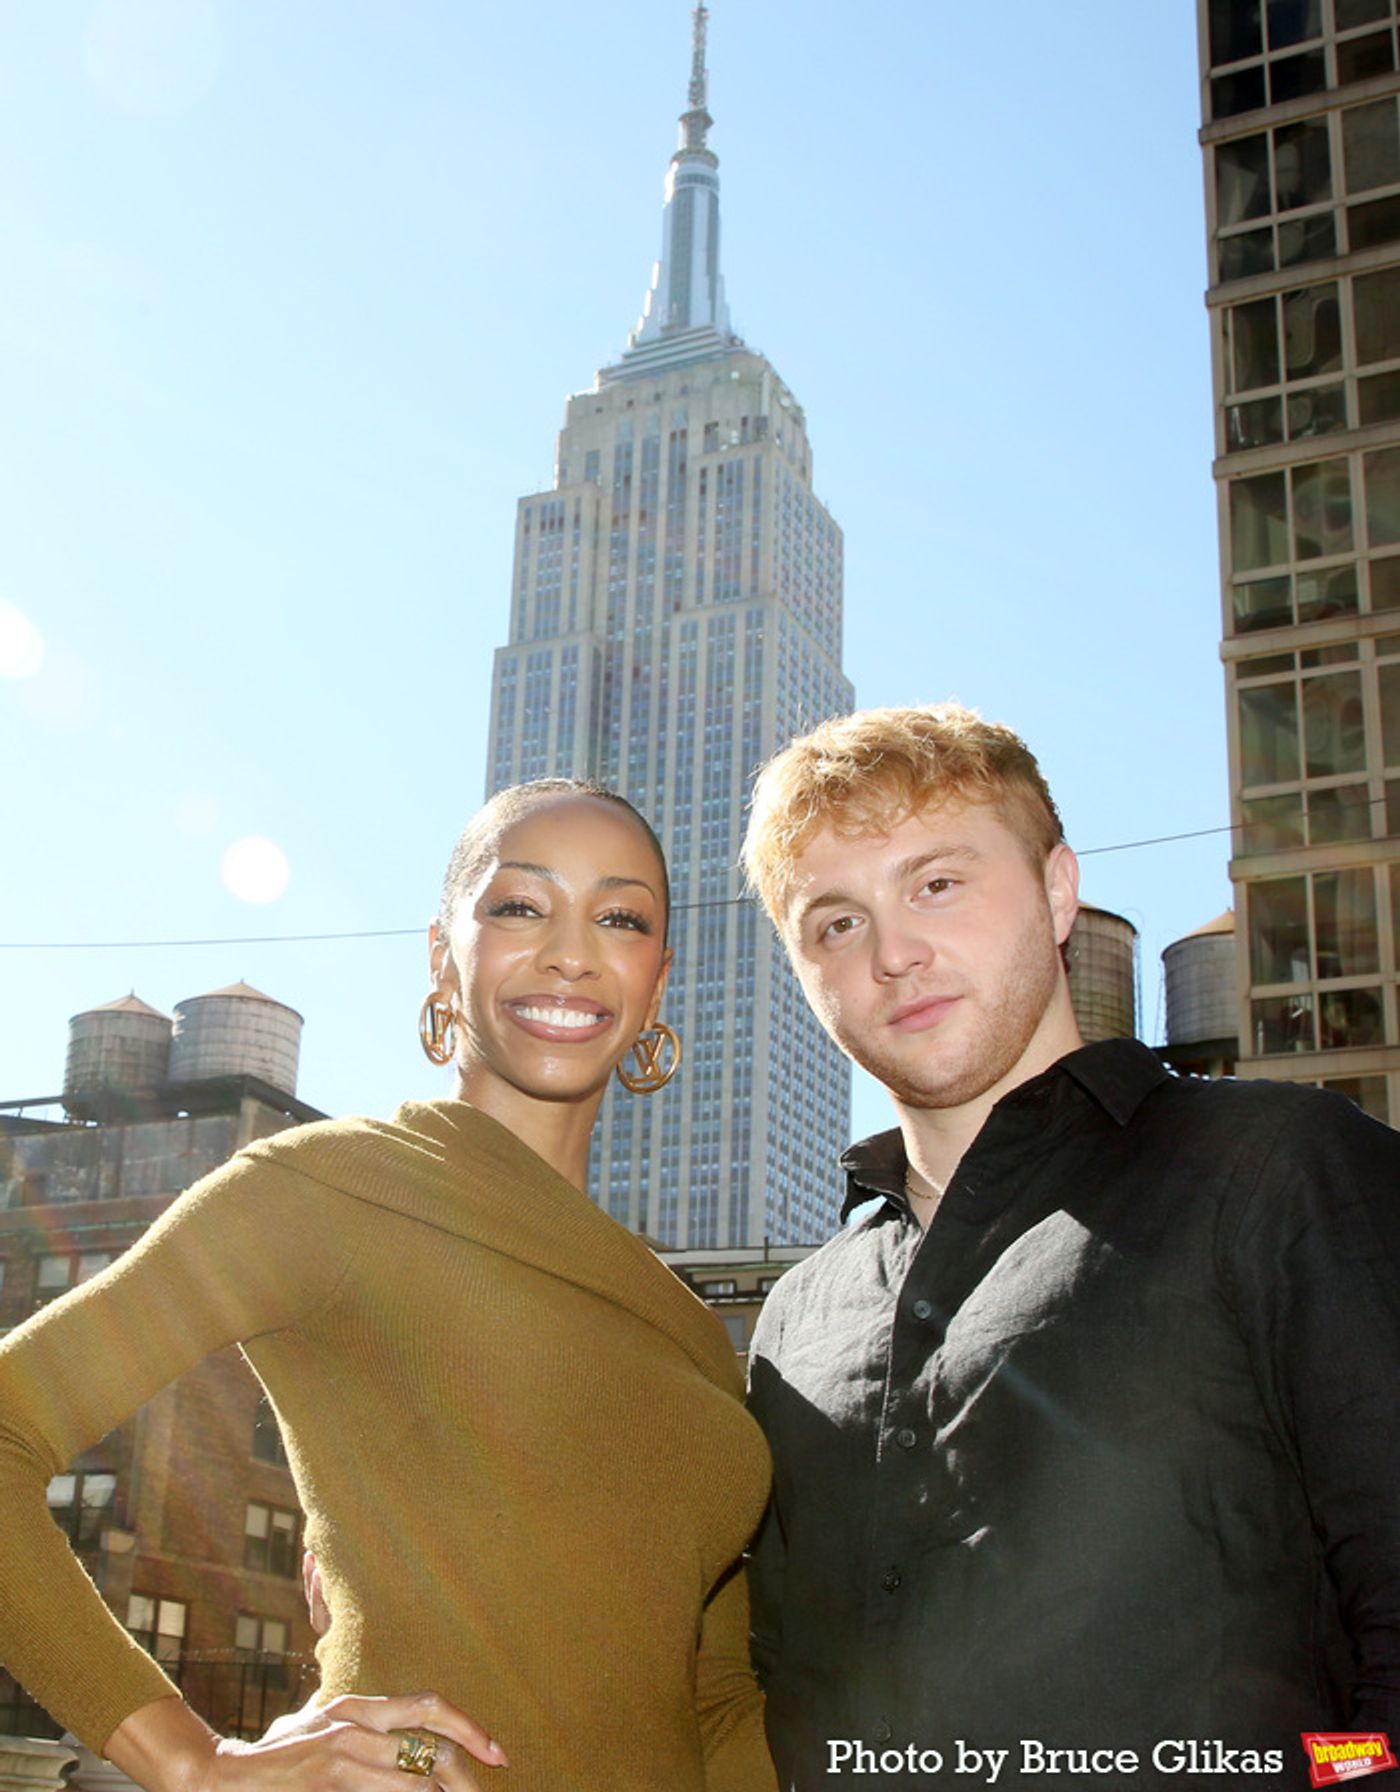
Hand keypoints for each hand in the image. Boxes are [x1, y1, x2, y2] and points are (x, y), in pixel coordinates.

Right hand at [227, 1692, 508, 1791]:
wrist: (221, 1778)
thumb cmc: (278, 1758)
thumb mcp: (324, 1730)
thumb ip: (364, 1735)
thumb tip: (412, 1750)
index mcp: (357, 1706)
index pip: (428, 1708)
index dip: (470, 1728)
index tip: (498, 1753)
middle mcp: (353, 1724)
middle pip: (430, 1750)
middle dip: (466, 1778)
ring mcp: (339, 1754)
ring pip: (412, 1781)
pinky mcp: (327, 1780)